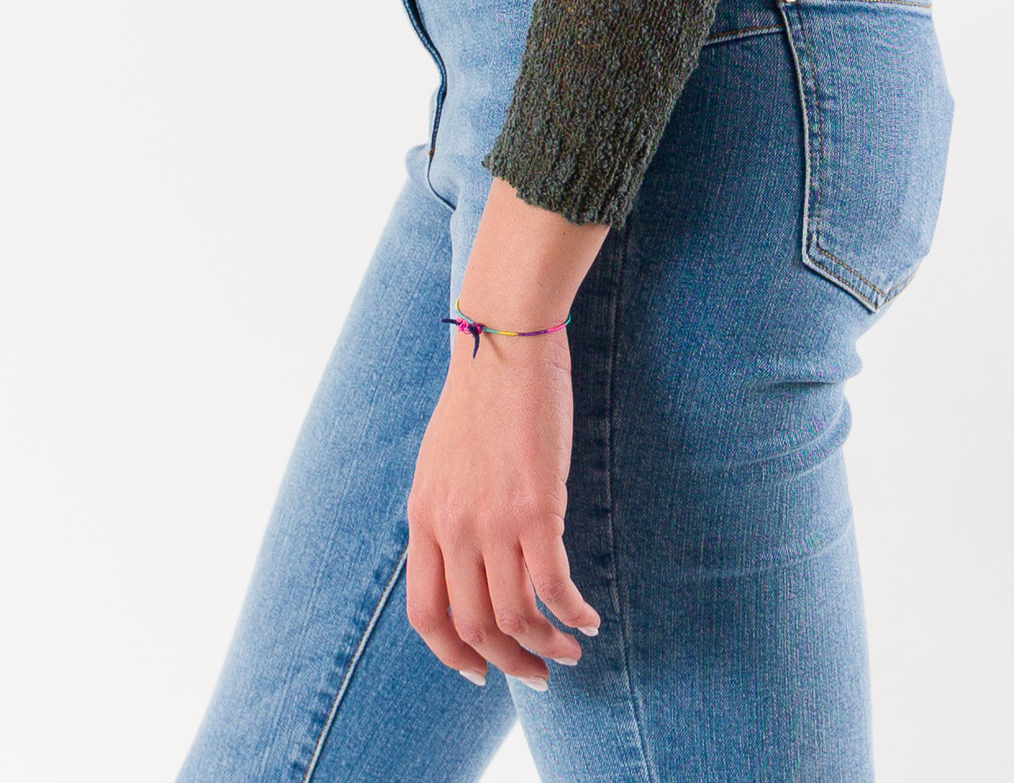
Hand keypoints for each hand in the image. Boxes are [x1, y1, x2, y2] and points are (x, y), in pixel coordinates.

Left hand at [404, 177, 608, 687]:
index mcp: (423, 519)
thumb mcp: (441, 462)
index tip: (481, 671)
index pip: (426, 614)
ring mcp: (492, 522)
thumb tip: (465, 557)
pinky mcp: (536, 507)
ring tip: (571, 650)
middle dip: (510, 662)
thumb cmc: (480, 393)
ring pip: (516, 616)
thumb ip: (446, 512)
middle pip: (474, 627)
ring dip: (547, 645)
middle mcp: (451, 529)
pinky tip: (590, 617)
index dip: (453, 654)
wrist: (503, 341)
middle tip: (540, 673)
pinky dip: (573, 613)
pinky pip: (554, 585)